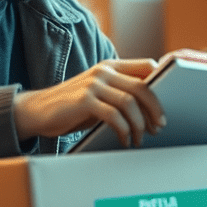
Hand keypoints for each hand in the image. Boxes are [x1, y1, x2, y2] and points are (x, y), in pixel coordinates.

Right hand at [13, 59, 166, 147]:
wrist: (37, 111)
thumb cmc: (73, 106)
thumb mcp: (99, 94)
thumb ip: (120, 93)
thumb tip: (152, 107)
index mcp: (111, 67)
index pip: (146, 66)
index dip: (163, 80)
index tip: (169, 102)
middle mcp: (104, 71)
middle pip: (142, 86)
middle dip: (155, 109)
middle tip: (159, 126)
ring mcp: (93, 85)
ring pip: (130, 102)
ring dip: (140, 124)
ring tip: (140, 138)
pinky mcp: (84, 101)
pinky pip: (113, 116)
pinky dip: (124, 130)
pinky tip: (124, 140)